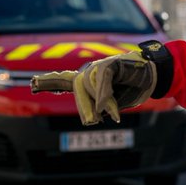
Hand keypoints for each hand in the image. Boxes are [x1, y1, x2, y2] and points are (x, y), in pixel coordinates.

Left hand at [30, 51, 156, 124]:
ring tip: (112, 113)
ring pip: (90, 87)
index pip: (63, 80)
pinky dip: (105, 96)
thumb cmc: (133, 88)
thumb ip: (99, 105)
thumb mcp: (113, 102)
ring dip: (102, 104)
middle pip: (76, 88)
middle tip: (92, 121)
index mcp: (88, 80)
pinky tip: (108, 106)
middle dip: (85, 108)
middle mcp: (90, 71)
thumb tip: (91, 114)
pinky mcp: (110, 63)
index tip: (31, 84)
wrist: (154, 74)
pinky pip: (102, 81)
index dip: (48, 82)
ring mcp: (99, 66)